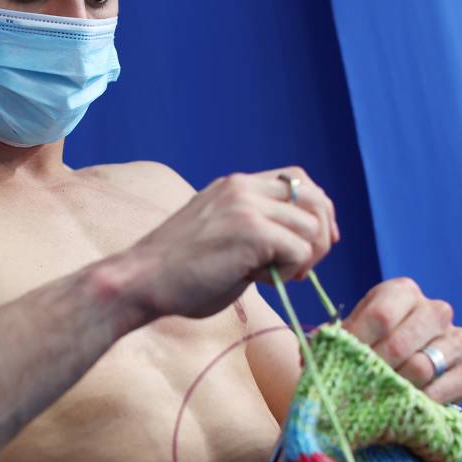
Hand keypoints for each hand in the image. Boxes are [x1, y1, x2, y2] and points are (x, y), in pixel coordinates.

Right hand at [129, 167, 337, 318]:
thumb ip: (253, 231)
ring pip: (312, 227)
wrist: (140, 281)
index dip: (316, 210)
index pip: (297, 180)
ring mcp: (247, 207)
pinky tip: (261, 281)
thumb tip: (298, 247)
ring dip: (303, 259)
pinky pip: (299, 250)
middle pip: (314, 198)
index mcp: (234, 186)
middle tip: (302, 268)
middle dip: (320, 236)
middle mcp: (243, 188)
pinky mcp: (251, 232)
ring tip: (274, 277)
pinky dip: (290, 272)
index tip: (314, 244)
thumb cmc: (175, 273)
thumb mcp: (219, 236)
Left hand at [342, 277, 461, 402]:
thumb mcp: (351, 333)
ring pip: (422, 367)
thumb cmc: (369, 344)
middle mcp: (436, 309)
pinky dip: (419, 400)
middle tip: (356, 384)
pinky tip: (402, 403)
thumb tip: (317, 347)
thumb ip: (333, 337)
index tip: (340, 361)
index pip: (380, 316)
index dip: (357, 343)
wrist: (401, 368)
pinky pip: (445, 389)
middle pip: (400, 343)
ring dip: (394, 386)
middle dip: (372, 368)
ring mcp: (457, 339)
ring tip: (376, 393)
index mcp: (403, 291)